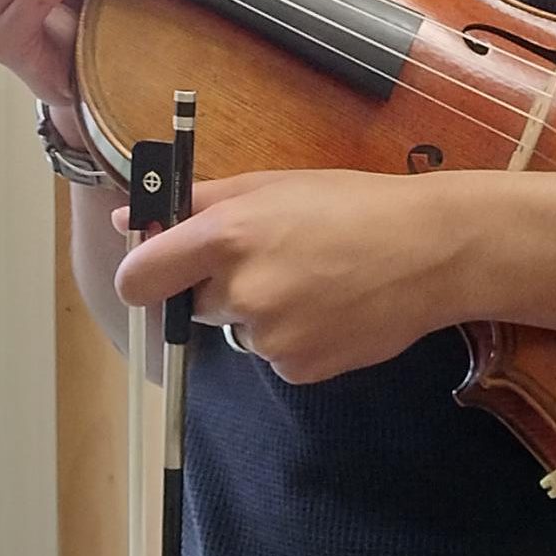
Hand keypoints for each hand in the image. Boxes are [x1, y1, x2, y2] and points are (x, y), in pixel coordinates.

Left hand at [113, 169, 468, 383]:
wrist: (428, 250)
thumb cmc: (348, 203)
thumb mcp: (269, 184)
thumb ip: (194, 201)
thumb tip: (127, 215)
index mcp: (226, 235)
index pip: (139, 277)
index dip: (142, 274)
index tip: (156, 269)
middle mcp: (240, 291)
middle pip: (193, 303)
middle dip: (216, 286)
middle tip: (270, 258)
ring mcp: (269, 337)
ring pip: (238, 329)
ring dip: (259, 310)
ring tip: (311, 279)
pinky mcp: (298, 370)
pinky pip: (273, 356)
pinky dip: (291, 337)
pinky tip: (328, 307)